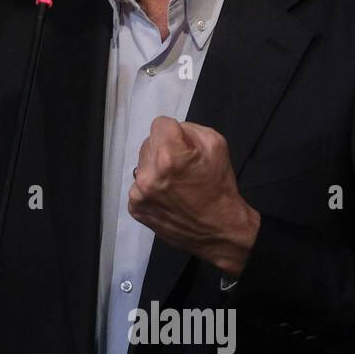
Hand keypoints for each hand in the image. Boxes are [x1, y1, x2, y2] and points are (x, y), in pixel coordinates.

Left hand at [127, 116, 260, 275]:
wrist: (219, 229)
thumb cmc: (219, 187)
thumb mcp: (216, 144)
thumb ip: (189, 129)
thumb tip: (171, 130)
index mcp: (168, 156)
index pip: (159, 124)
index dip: (175, 132)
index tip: (184, 145)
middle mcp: (148, 175)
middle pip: (148, 143)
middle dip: (164, 150)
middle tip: (182, 167)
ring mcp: (138, 194)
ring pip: (142, 164)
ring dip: (155, 169)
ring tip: (175, 183)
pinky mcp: (135, 208)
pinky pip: (139, 185)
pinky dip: (151, 188)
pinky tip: (168, 196)